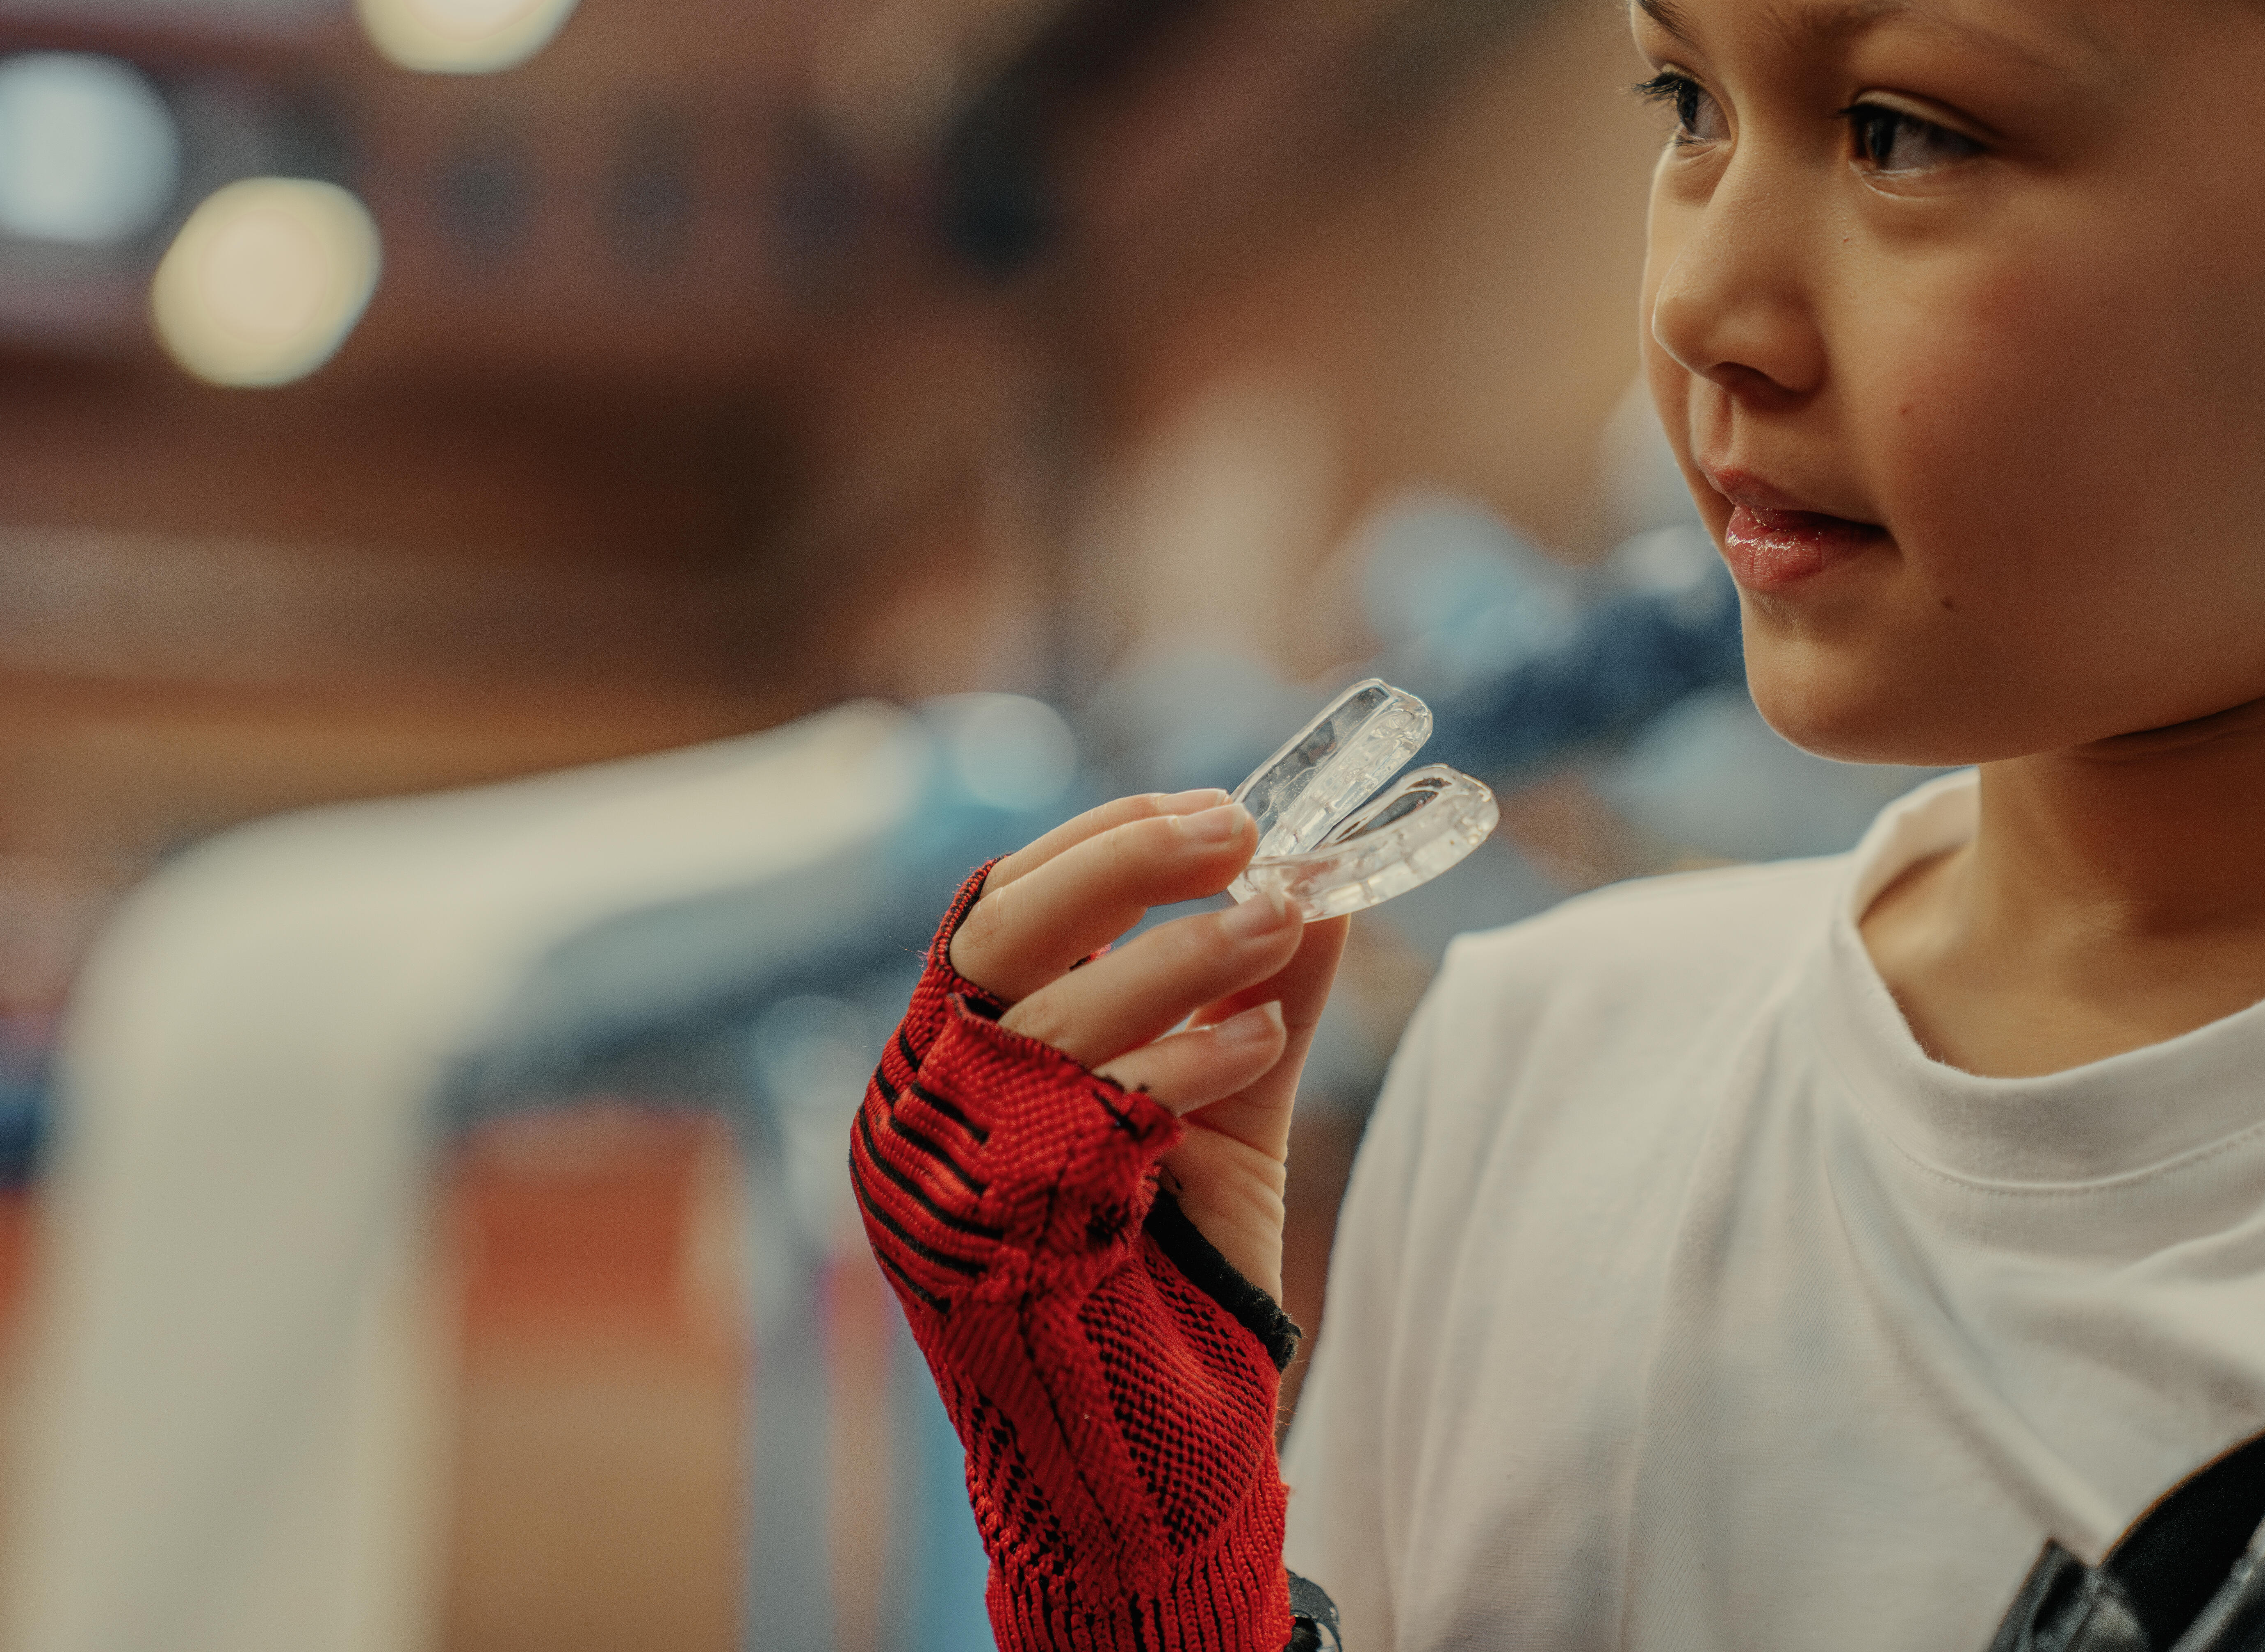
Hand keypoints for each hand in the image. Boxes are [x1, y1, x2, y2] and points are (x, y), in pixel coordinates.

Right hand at [951, 788, 1351, 1302]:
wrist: (1152, 1453)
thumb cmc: (1175, 1273)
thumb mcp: (1229, 1107)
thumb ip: (1263, 996)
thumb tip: (1331, 882)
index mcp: (959, 1060)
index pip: (1001, 909)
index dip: (1104, 844)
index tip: (1216, 811)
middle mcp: (933, 1107)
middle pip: (1000, 938)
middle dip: (1124, 869)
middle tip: (1239, 833)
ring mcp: (958, 1172)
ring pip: (1054, 1020)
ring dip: (1184, 957)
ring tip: (1282, 923)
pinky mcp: (1007, 1233)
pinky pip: (1097, 1111)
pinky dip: (1189, 1058)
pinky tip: (1258, 1040)